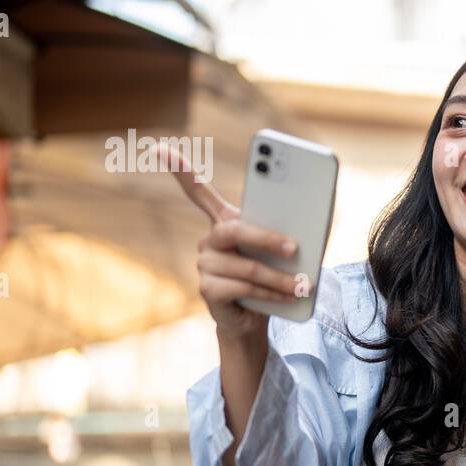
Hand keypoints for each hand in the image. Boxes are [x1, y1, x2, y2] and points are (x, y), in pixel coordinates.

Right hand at [164, 144, 299, 341]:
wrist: (256, 317)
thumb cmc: (272, 276)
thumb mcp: (283, 253)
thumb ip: (289, 233)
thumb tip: (306, 228)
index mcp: (225, 222)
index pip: (198, 192)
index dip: (179, 170)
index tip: (159, 147)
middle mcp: (209, 240)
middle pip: (233, 230)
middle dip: (267, 238)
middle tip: (294, 248)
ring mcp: (205, 264)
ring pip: (247, 266)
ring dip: (280, 278)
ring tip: (303, 285)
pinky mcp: (208, 290)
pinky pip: (242, 287)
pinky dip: (270, 294)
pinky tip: (287, 298)